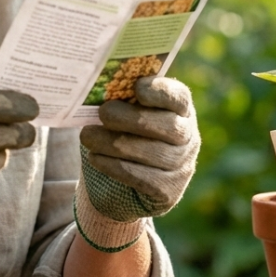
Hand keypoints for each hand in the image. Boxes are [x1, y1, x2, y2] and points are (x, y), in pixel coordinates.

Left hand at [75, 76, 198, 250]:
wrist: (119, 185)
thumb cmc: (120, 136)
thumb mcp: (124, 113)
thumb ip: (121, 98)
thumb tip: (100, 84)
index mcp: (180, 110)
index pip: (179, 97)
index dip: (161, 91)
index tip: (136, 87)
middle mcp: (188, 137)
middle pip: (168, 126)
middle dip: (132, 118)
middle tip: (103, 112)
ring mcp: (182, 166)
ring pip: (152, 153)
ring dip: (114, 143)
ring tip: (87, 136)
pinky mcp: (169, 192)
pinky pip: (143, 178)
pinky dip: (114, 166)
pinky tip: (95, 157)